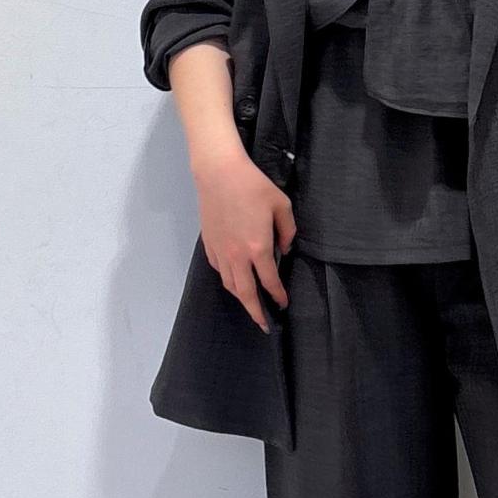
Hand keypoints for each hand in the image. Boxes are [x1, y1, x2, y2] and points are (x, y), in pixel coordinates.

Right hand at [191, 141, 296, 333]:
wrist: (219, 173)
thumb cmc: (253, 186)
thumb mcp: (282, 205)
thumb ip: (288, 231)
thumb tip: (285, 249)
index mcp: (258, 248)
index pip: (270, 281)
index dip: (277, 296)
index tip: (283, 304)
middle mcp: (237, 256)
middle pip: (245, 293)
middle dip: (255, 312)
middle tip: (263, 324)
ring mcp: (221, 251)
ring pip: (229, 284)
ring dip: (240, 297)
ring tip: (249, 303)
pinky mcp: (209, 244)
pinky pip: (219, 270)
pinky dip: (228, 279)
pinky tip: (234, 277)